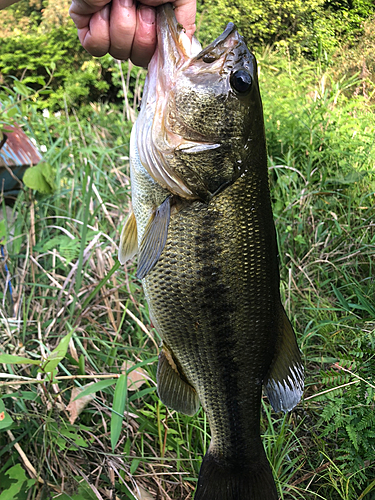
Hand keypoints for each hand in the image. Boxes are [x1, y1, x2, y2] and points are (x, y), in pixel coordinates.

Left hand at [69, 0, 195, 66]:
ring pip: (118, 53)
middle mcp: (132, 30)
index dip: (157, 46)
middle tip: (139, 1)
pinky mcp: (87, 26)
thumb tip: (185, 51)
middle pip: (138, 59)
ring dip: (122, 24)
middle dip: (142, 31)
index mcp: (154, 25)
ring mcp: (109, 29)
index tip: (157, 20)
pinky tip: (102, 7)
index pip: (156, 57)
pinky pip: (96, 47)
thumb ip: (184, 22)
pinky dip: (100, 28)